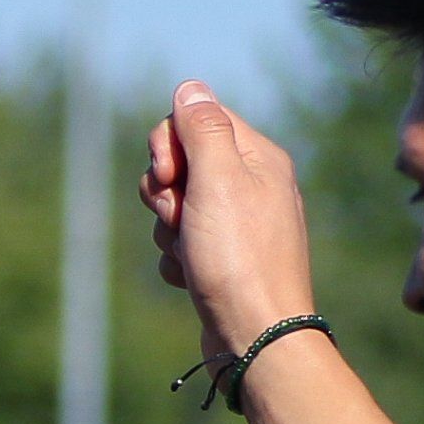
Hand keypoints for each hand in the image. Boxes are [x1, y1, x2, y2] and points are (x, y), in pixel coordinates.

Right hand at [139, 82, 321, 357]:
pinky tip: (193, 277)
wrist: (255, 335)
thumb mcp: (218, 180)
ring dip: (168, 230)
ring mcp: (237, 225)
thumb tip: (190, 87)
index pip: (197, 119)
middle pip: (181, 162)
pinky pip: (181, 244)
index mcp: (258, 157)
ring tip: (190, 254)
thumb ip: (202, 129)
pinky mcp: (223, 259)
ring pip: (175, 206)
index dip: (168, 144)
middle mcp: (252, 185)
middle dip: (165, 191)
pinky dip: (177, 259)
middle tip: (180, 217)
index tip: (169, 175)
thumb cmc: (238, 258)